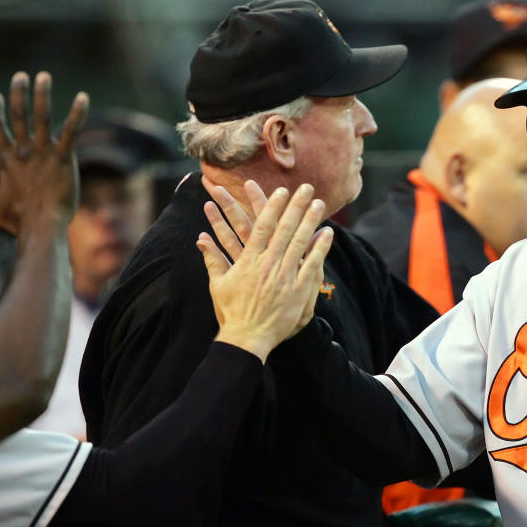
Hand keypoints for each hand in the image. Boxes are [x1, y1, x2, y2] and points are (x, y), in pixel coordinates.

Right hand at [0, 72, 88, 233]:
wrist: (41, 226)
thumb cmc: (20, 222)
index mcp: (8, 160)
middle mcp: (24, 152)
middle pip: (17, 116)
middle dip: (18, 95)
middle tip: (21, 76)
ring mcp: (43, 153)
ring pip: (41, 116)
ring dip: (41, 94)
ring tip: (43, 76)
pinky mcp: (64, 158)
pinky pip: (71, 130)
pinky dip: (77, 113)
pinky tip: (83, 98)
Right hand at [196, 183, 332, 362]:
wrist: (246, 338)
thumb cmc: (231, 312)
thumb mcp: (218, 284)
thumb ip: (212, 259)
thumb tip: (199, 239)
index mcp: (248, 260)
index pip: (262, 227)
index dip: (272, 207)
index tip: (281, 191)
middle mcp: (268, 264)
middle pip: (284, 228)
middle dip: (295, 206)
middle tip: (305, 188)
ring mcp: (284, 276)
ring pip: (300, 242)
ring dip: (310, 220)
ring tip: (318, 204)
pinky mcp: (298, 290)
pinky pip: (312, 264)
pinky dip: (320, 247)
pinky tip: (327, 233)